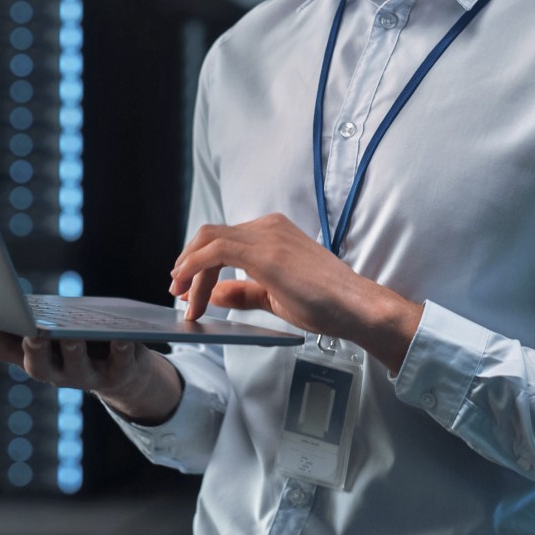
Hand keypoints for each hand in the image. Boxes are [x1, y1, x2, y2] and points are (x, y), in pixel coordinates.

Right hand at [0, 319, 156, 399]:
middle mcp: (55, 373)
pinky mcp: (119, 373)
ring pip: (76, 367)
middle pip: (37, 366)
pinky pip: (120, 363)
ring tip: (71, 333)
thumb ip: (2, 328)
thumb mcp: (38, 333)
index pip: (5, 351)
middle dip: (32, 349)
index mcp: (32, 359)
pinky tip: (122, 337)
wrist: (125, 375)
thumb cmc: (72, 344)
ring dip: (72, 351)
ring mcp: (86, 376)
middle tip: (29, 333)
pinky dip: (121, 350)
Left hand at [167, 212, 392, 341]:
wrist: (355, 307)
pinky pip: (216, 251)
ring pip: (209, 242)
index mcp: (273, 232)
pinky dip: (196, 267)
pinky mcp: (265, 252)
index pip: (222, 240)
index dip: (198, 264)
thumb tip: (212, 294)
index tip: (188, 291)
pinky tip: (189, 287)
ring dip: (189, 270)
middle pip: (210, 237)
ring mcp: (268, 236)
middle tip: (179, 293)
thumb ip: (242, 293)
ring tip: (184, 298)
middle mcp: (269, 227)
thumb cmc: (325, 303)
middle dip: (188, 264)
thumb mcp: (274, 296)